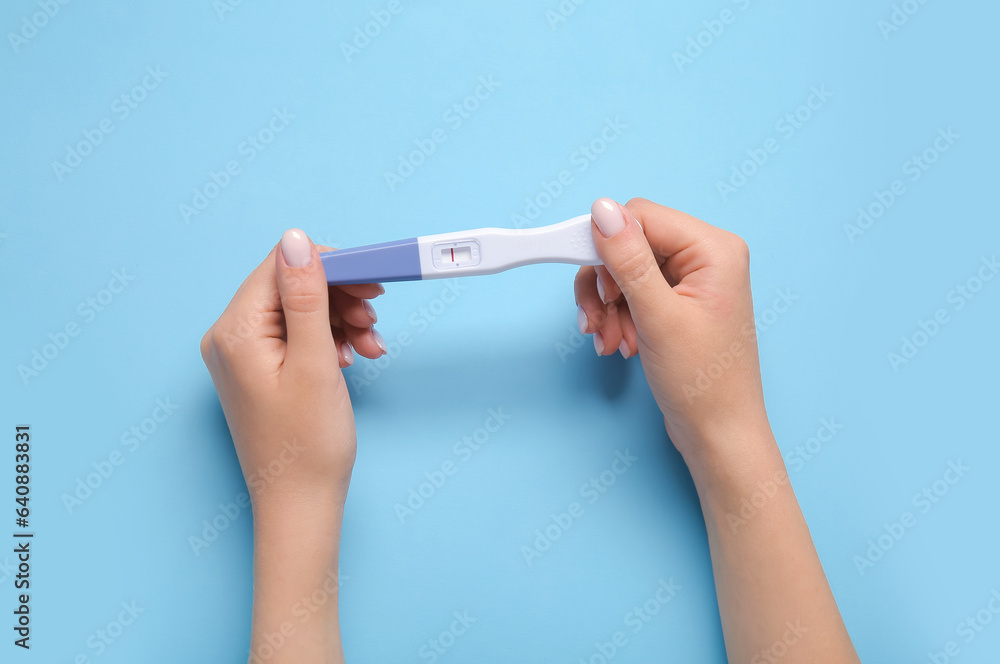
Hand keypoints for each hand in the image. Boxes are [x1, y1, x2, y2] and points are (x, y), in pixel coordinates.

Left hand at [200, 229, 385, 504]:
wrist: (301, 505)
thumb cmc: (307, 445)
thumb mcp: (315, 362)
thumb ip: (306, 297)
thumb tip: (297, 240)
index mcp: (235, 332)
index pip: (281, 268)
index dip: (331, 266)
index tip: (373, 279)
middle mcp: (230, 338)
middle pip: (290, 287)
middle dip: (339, 297)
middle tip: (375, 316)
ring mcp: (243, 356)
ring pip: (299, 311)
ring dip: (340, 319)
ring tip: (370, 346)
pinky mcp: (260, 371)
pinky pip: (297, 336)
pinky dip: (330, 340)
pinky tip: (353, 357)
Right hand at [575, 198, 770, 475]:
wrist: (717, 434)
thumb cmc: (703, 382)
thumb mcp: (658, 317)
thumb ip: (628, 261)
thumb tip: (601, 210)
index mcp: (713, 249)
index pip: (640, 217)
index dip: (604, 245)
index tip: (582, 277)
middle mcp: (706, 256)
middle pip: (629, 243)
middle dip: (605, 285)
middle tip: (597, 320)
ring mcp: (692, 280)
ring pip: (624, 270)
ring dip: (607, 306)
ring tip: (609, 340)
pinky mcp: (677, 301)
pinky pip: (632, 292)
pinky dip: (617, 317)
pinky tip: (619, 343)